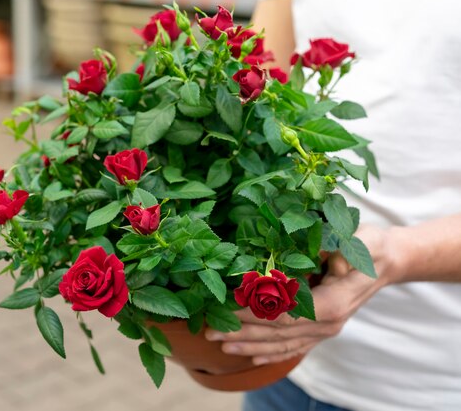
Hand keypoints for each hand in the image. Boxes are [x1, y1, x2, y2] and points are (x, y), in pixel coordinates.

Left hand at [205, 224, 394, 364]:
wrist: (386, 260)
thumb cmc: (367, 244)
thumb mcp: (354, 239)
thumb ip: (336, 251)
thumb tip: (312, 257)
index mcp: (332, 304)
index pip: (284, 314)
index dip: (254, 315)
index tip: (227, 310)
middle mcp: (328, 323)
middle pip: (277, 334)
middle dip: (241, 333)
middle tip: (210, 331)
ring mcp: (325, 330)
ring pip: (282, 344)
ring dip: (250, 346)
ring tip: (221, 346)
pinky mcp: (321, 330)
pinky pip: (293, 348)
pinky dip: (270, 354)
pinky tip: (250, 357)